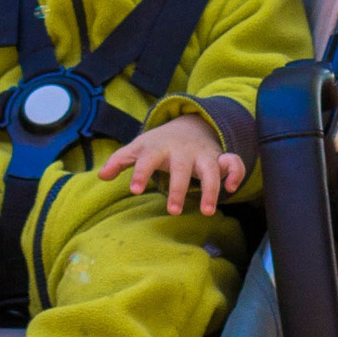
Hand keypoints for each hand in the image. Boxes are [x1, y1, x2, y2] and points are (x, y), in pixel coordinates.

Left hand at [99, 117, 246, 216]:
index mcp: (158, 148)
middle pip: (182, 168)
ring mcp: (202, 154)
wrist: (187, 125)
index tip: (135, 190)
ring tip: (207, 211)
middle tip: (174, 211)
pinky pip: (233, 163)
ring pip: (211, 169)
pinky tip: (230, 189)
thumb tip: (101, 176)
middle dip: (179, 188)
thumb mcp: (137, 148)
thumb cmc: (157, 145)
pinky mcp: (219, 158)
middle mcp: (182, 152)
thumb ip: (120, 161)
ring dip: (211, 188)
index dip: (141, 173)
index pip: (147, 159)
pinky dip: (236, 174)